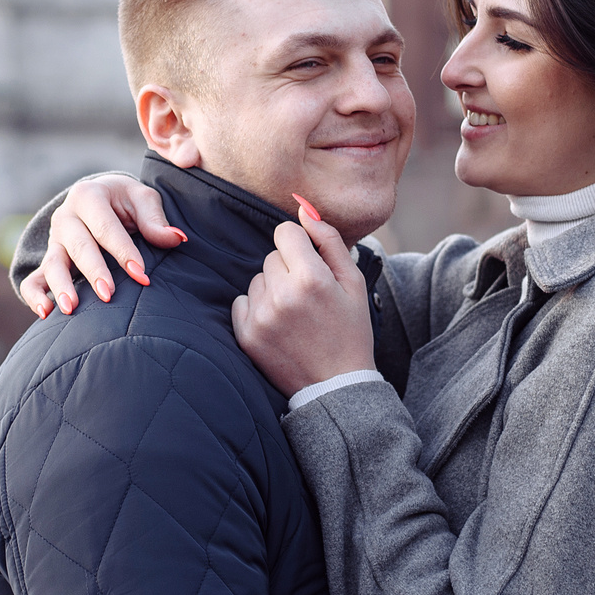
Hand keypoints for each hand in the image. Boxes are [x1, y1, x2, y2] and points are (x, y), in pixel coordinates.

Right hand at [20, 174, 184, 316]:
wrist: (99, 199)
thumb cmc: (125, 201)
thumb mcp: (141, 199)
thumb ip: (155, 219)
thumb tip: (177, 239)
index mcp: (88, 196)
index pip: (105, 227)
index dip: (123, 252)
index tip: (141, 275)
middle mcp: (66, 217)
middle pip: (78, 247)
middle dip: (94, 271)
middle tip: (108, 295)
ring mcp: (54, 241)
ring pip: (53, 264)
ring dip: (61, 286)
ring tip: (72, 308)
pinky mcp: (47, 260)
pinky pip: (33, 279)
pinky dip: (35, 296)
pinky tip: (47, 313)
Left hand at [230, 216, 373, 396]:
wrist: (336, 386)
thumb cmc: (350, 331)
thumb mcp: (353, 282)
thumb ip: (329, 240)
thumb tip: (303, 208)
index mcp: (311, 278)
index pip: (285, 233)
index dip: (299, 244)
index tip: (309, 262)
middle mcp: (282, 295)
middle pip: (272, 257)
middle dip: (288, 269)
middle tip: (308, 296)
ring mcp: (261, 316)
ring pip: (257, 279)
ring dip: (273, 289)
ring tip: (295, 314)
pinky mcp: (246, 335)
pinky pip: (242, 302)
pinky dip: (257, 309)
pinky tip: (279, 325)